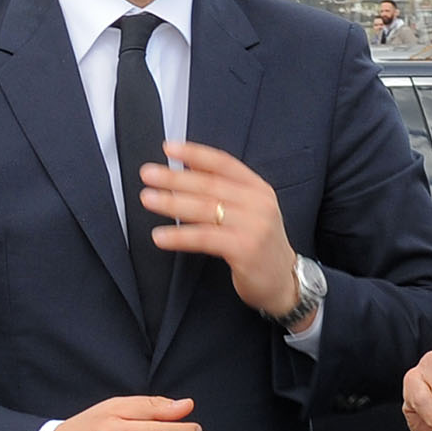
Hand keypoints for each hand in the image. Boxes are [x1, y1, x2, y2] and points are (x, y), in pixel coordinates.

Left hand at [139, 142, 299, 316]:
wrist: (284, 282)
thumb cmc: (259, 246)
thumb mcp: (249, 212)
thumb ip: (224, 192)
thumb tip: (187, 170)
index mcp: (258, 188)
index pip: (223, 163)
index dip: (195, 153)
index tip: (168, 148)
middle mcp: (258, 202)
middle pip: (210, 184)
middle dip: (175, 178)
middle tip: (147, 174)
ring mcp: (254, 226)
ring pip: (205, 209)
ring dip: (172, 202)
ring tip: (148, 198)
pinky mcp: (245, 249)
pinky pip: (205, 238)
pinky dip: (179, 236)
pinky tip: (160, 236)